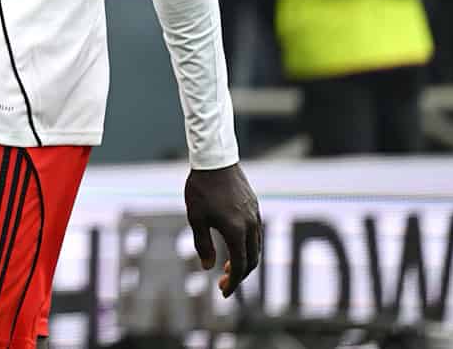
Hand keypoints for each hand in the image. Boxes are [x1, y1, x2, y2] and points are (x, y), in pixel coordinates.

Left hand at [185, 163, 261, 297]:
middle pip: (252, 260)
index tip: (224, 292)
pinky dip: (248, 246)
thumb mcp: (196, 218)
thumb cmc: (201, 188)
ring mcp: (255, 215)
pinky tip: (234, 246)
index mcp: (236, 230)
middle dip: (239, 276)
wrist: (214, 160)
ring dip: (245, 261)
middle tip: (223, 284)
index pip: (239, 265)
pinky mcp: (255, 207)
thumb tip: (207, 268)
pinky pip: (256, 233)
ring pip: (256, 247)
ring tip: (227, 268)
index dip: (233, 283)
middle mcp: (250, 225)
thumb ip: (202, 244)